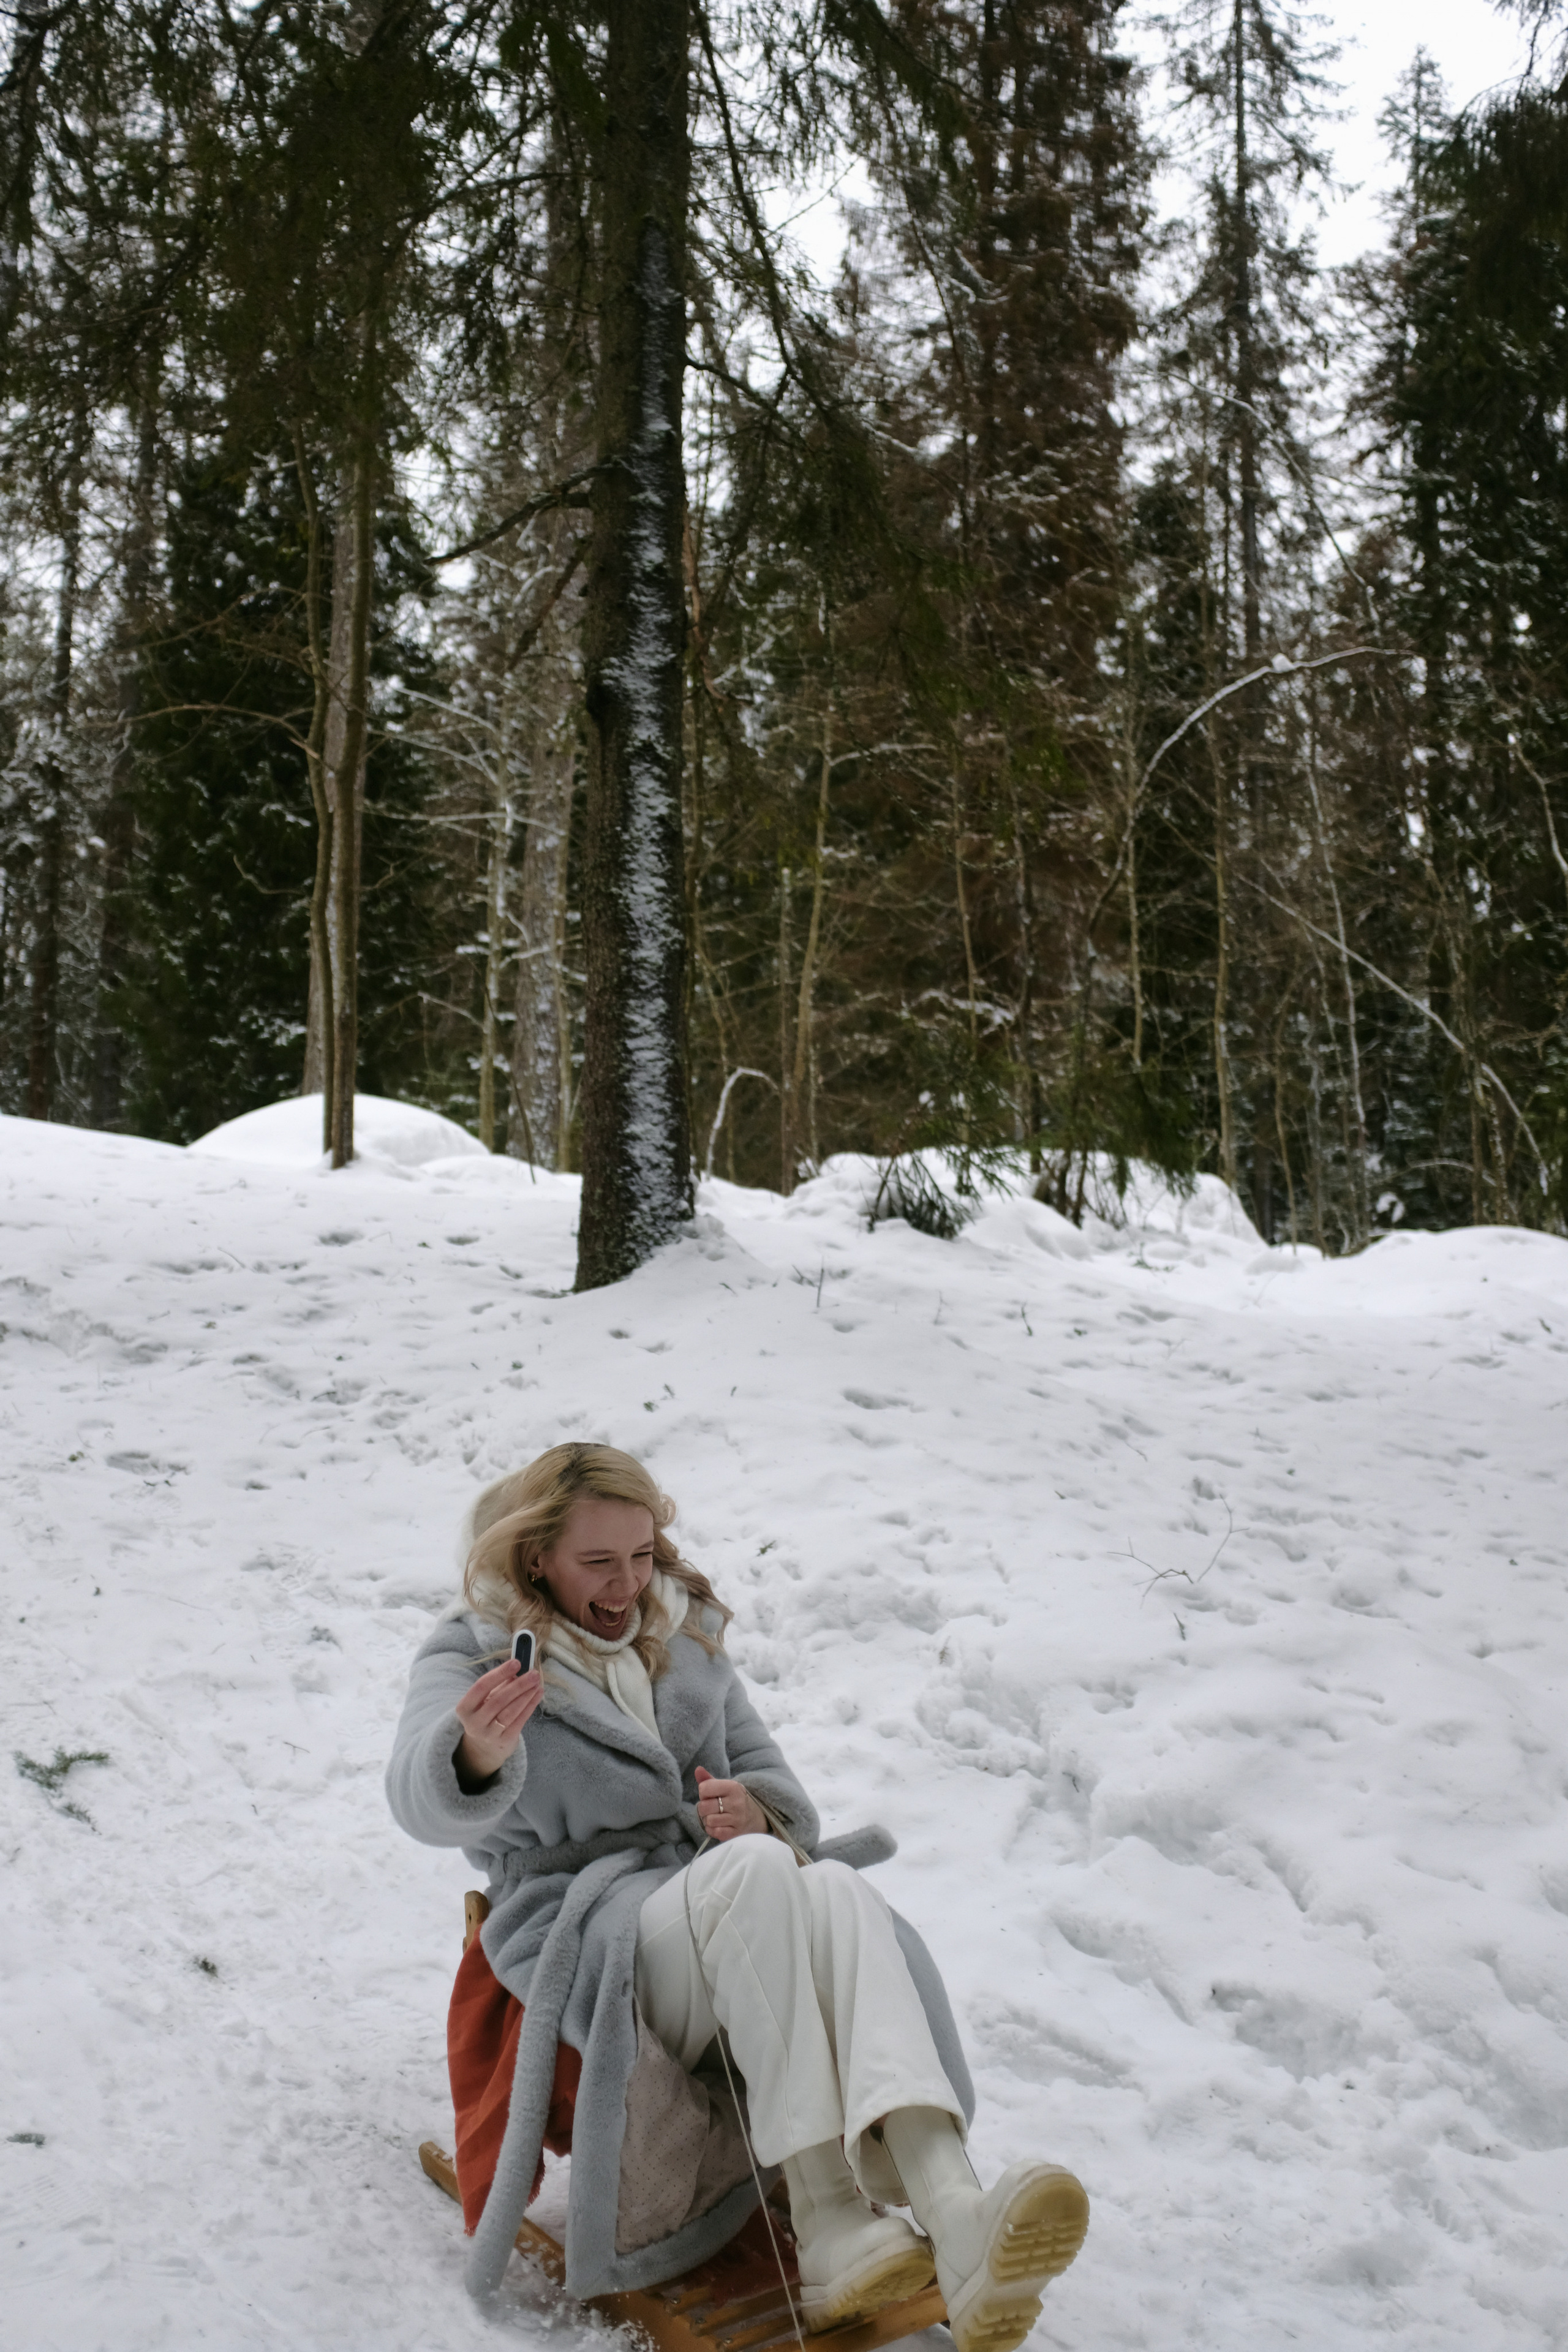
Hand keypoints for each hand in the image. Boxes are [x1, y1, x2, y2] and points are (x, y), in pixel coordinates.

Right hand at [454, 1660, 542, 1784]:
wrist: (483, 1747)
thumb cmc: (485, 1714)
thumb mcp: (485, 1699)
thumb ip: (499, 1685)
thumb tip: (519, 1670)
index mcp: (465, 1708)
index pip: (481, 1686)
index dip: (499, 1673)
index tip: (516, 1663)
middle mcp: (474, 1723)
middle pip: (498, 1700)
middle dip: (518, 1685)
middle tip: (533, 1673)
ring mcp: (489, 1734)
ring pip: (510, 1712)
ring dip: (526, 1695)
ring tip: (537, 1683)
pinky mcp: (504, 1742)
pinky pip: (519, 1721)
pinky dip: (530, 1706)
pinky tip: (538, 1694)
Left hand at [694, 1764, 766, 1840]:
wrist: (755, 1816)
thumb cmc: (734, 1799)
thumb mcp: (724, 1786)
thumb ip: (708, 1779)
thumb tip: (697, 1769)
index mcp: (733, 1787)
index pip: (704, 1788)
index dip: (703, 1793)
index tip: (710, 1795)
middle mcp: (737, 1803)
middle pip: (704, 1806)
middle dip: (703, 1808)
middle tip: (711, 1808)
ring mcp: (737, 1819)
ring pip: (708, 1820)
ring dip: (707, 1820)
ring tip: (715, 1817)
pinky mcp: (736, 1833)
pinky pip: (715, 1832)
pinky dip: (712, 1830)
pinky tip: (718, 1825)